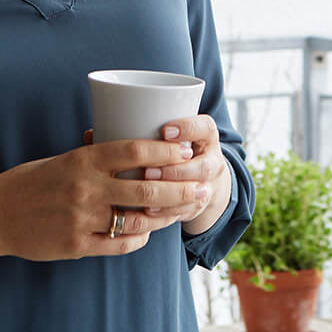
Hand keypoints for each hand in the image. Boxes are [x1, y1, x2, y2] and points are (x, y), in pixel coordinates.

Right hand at [0, 137, 206, 261]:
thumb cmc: (32, 181)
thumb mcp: (64, 158)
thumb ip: (95, 154)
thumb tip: (128, 143)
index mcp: (83, 160)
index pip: (133, 150)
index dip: (165, 150)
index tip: (185, 148)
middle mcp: (86, 188)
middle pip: (145, 189)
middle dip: (180, 188)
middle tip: (202, 186)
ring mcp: (82, 219)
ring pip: (138, 220)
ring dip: (166, 217)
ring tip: (185, 210)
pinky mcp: (77, 245)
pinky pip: (119, 244)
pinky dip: (139, 238)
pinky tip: (149, 232)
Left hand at [152, 115, 231, 232]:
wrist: (203, 176)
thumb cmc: (178, 146)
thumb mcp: (175, 131)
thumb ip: (155, 125)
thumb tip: (118, 118)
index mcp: (207, 136)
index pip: (205, 128)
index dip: (188, 129)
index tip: (165, 131)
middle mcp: (213, 161)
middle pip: (203, 167)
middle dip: (176, 171)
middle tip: (149, 172)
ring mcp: (209, 185)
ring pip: (197, 193)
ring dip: (171, 195)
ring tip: (146, 195)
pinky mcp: (198, 205)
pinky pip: (187, 212)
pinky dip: (167, 213)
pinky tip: (148, 211)